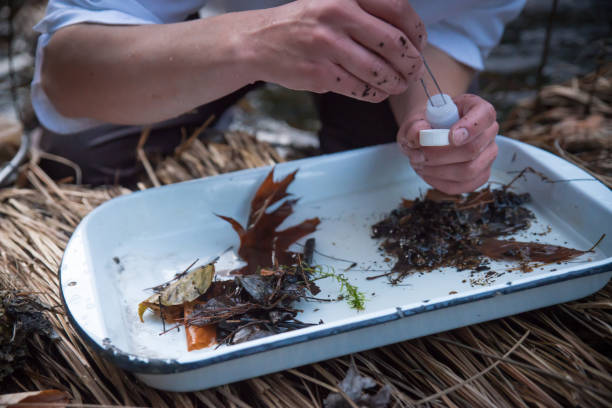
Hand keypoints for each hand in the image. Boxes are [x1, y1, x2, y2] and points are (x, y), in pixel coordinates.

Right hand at [245, 0, 425, 101]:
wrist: (259, 42)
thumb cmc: (302, 23)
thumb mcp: (332, 1)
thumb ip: (366, 12)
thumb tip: (407, 36)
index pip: (398, 10)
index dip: (416, 31)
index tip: (420, 43)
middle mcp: (337, 15)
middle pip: (393, 43)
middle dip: (411, 62)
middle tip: (414, 70)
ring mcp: (327, 46)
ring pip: (378, 70)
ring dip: (396, 82)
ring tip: (399, 84)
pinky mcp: (319, 74)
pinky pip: (359, 88)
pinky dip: (375, 93)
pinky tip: (378, 92)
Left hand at [397, 94, 498, 193]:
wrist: (427, 136)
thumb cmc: (426, 125)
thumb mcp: (415, 120)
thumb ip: (415, 125)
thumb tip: (419, 136)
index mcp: (478, 109)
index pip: (484, 116)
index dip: (469, 128)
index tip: (450, 137)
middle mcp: (489, 132)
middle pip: (473, 149)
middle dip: (440, 154)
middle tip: (418, 153)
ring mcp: (487, 155)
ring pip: (468, 171)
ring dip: (438, 170)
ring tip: (419, 163)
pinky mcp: (480, 175)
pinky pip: (463, 186)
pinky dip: (440, 182)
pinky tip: (427, 172)